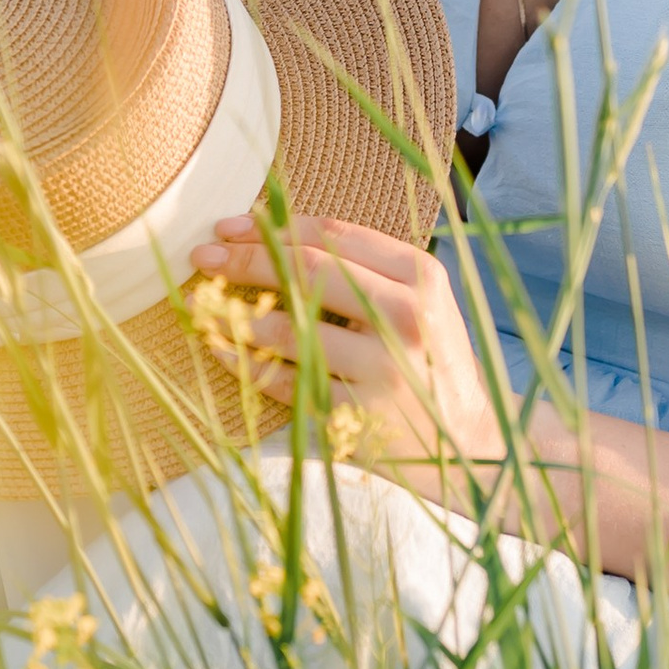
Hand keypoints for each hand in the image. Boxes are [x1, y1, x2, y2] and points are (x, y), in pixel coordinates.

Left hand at [197, 212, 505, 483]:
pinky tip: (219, 347)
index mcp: (421, 277)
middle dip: (245, 258)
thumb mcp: (418, 303)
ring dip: (233, 311)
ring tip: (199, 302)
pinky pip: (285, 380)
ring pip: (289, 326)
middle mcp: (405, 317)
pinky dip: (244, 362)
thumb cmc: (432, 362)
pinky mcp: (359, 417)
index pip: (334, 235)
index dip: (275, 225)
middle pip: (308, 271)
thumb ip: (365, 267)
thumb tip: (272, 233)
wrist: (469, 444)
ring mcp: (383, 369)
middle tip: (202, 254)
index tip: (230, 225)